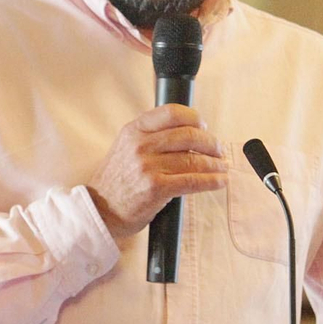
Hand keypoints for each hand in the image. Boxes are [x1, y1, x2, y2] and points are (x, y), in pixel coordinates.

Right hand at [87, 104, 226, 236]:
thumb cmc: (117, 181)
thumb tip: (189, 132)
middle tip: (218, 150)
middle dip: (211, 142)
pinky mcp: (156, 188)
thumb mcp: (125, 148)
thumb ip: (150, 136)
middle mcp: (141, 145)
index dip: (194, 117)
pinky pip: (193, 181)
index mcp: (134, 130)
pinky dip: (212, 181)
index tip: (204, 126)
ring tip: (222, 167)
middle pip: (189, 135)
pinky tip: (220, 181)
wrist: (100, 211)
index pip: (172, 113)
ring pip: (194, 159)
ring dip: (215, 164)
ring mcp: (148, 167)